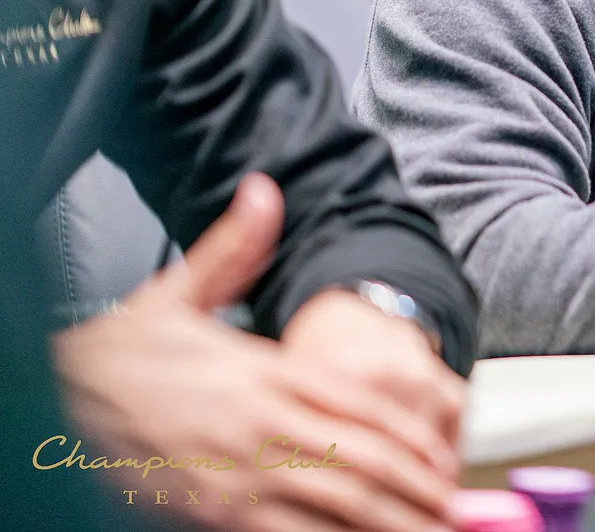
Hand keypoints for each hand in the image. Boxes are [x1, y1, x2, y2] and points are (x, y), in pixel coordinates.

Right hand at [53, 173, 455, 531]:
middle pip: (362, 457)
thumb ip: (234, 249)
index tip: (443, 453)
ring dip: (386, 519)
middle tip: (451, 506)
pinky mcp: (208, 512)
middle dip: (414, 485)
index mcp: (265, 371)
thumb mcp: (176, 294)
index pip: (360, 402)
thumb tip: (265, 191)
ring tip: (426, 531)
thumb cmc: (115, 358)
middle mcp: (261, 421)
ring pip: (334, 501)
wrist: (50, 395)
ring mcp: (236, 471)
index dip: (411, 433)